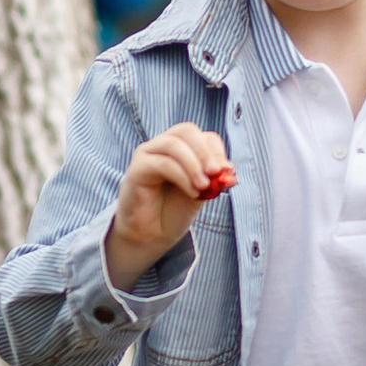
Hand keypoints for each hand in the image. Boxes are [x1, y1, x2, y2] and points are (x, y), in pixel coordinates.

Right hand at [106, 125, 231, 286]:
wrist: (151, 234)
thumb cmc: (173, 210)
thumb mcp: (201, 191)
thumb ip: (213, 178)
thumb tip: (229, 168)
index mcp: (181, 147)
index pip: (202, 135)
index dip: (217, 150)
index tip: (227, 171)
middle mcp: (162, 145)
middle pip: (186, 131)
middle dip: (205, 151)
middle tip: (215, 173)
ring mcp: (147, 154)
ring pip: (173, 144)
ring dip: (193, 164)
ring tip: (204, 186)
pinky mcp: (137, 169)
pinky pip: (162, 164)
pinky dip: (182, 176)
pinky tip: (192, 192)